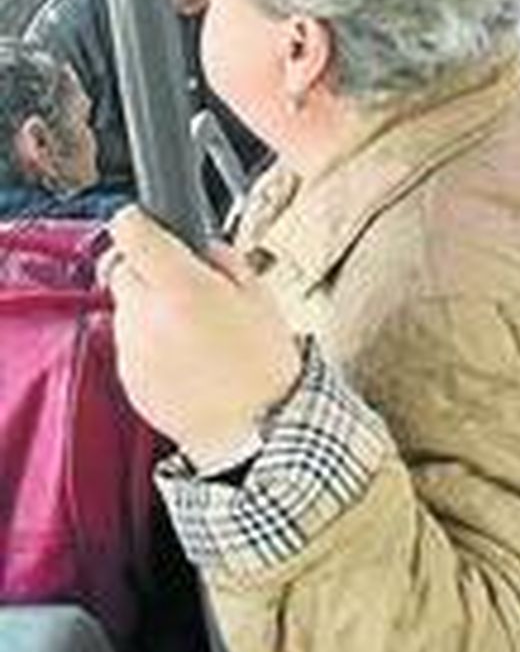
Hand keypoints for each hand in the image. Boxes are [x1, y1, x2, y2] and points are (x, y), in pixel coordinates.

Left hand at [106, 207, 303, 469]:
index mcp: (181, 288)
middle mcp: (146, 316)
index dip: (138, 222)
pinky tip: (185, 356)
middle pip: (122, 270)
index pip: (130, 232)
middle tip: (182, 286)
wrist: (253, 428)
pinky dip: (149, 343)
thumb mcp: (260, 295)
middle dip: (147, 271)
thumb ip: (223, 260)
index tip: (145, 224)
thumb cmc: (264, 364)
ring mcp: (131, 349)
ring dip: (149, 309)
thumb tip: (201, 247)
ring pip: (125, 308)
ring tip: (191, 329)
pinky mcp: (126, 377)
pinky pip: (129, 344)